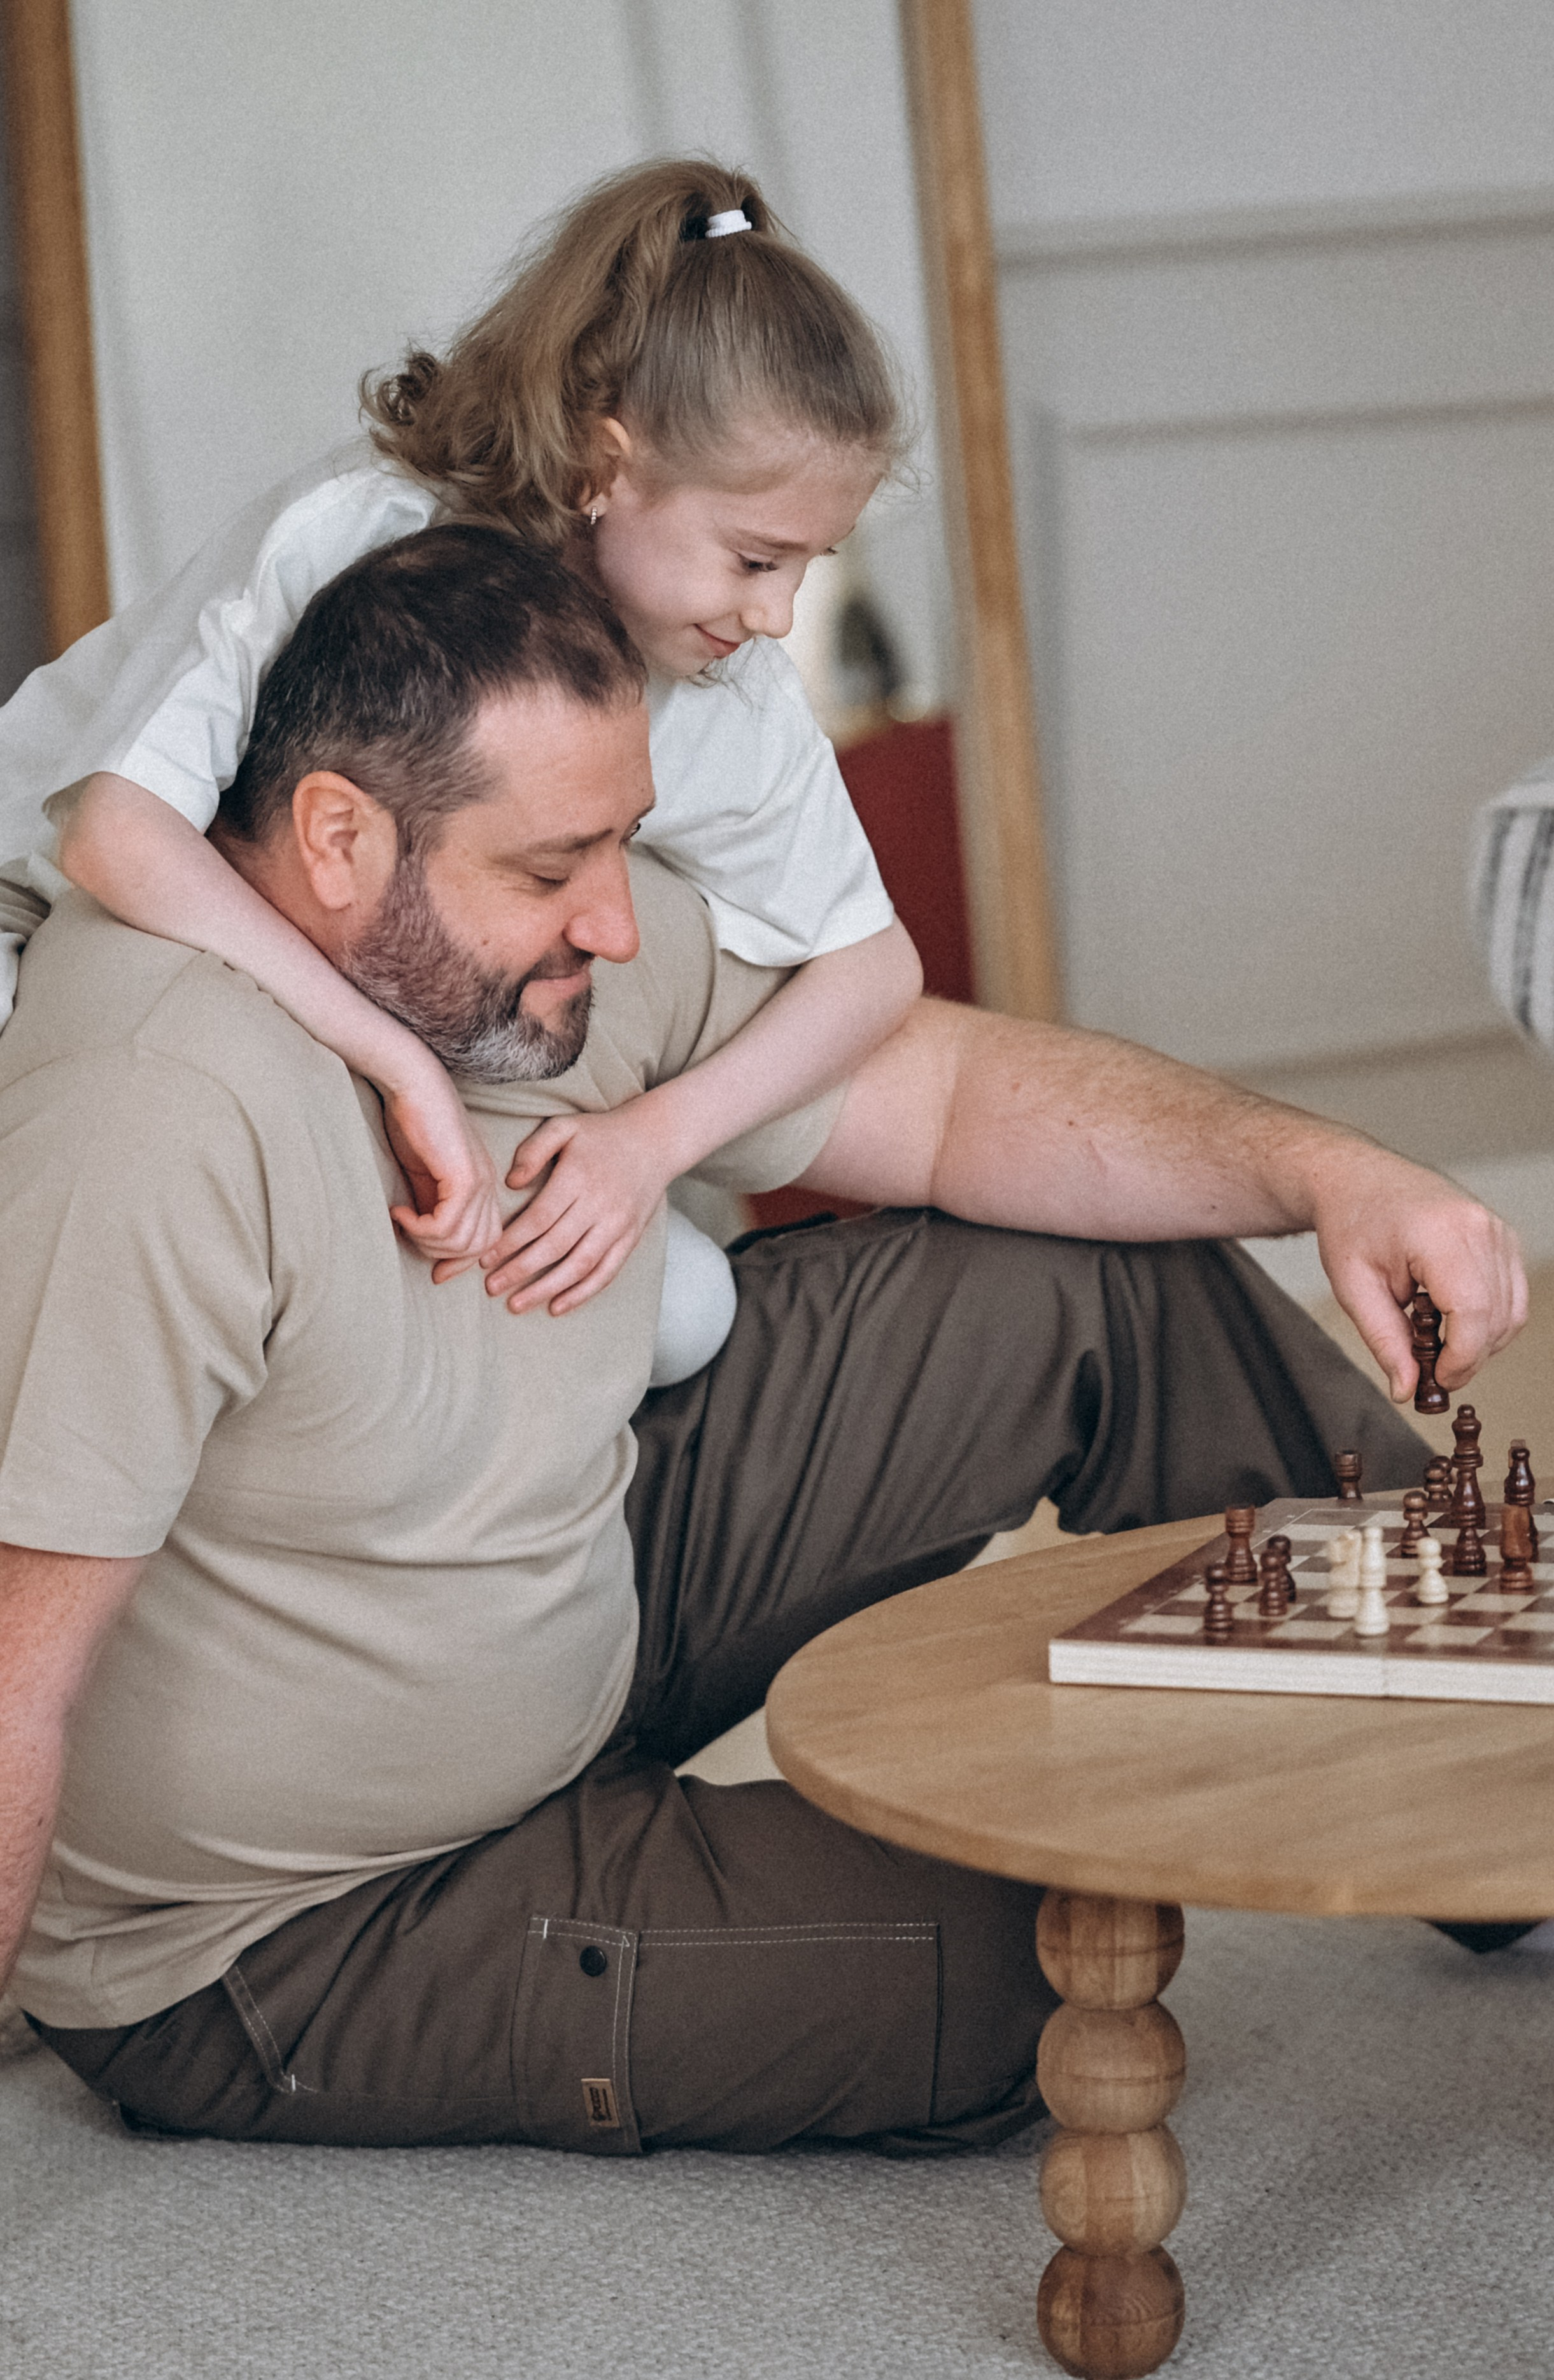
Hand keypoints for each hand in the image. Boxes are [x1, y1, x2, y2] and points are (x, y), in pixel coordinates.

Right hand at [381, 1063, 502, 1268]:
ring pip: (463, 1241)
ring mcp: (479, 1180)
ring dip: (426, 1241)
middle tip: (409, 1237)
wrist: (413, 1082)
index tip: (434, 1270)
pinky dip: (419, 1227)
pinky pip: (447, 1224)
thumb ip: (430, 1205)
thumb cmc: (414, 1121)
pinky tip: (399, 1210)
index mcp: (484, 1185)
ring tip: (402, 1220)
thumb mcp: (424, 1174)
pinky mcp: (463, 1176)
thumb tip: (425, 1239)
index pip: (488, 1240)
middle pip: (478, 1247)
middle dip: (440, 1254)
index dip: (460, 1261)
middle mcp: (488, 1185)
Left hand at [480, 1103, 677, 1313]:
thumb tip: (512, 1183)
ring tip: (516, 1304)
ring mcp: (617, 1225)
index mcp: (578, 1178)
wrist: (655, 1141)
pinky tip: (557, 1306)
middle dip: (520, 1270)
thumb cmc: (601, 1134)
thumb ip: (533, 1150)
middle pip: (554, 1246)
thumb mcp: (564, 1127)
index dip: (510, 1242)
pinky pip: (606, 1272)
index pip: (538, 1218)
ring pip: (579, 1265)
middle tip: (492, 1287)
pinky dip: (582, 1293)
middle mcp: (599, 1205)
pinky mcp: (631, 1238)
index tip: (485, 1258)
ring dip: (546, 1289)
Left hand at [1309, 1145, 1527, 1398]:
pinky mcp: (1502, 1236)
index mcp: (1440, 1234)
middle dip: (1469, 1356)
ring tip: (1437, 1341)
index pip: (1473, 1312)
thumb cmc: (1352, 1224)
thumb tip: (1407, 1388)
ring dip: (1482, 1341)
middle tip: (1431, 1369)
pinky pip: (1513, 1294)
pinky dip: (1491, 1320)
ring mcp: (1496, 1229)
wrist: (1358, 1181)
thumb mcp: (1354, 1289)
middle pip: (1497, 1317)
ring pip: (1511, 1310)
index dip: (1460, 1358)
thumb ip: (1384, 1341)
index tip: (1437, 1379)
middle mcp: (1478, 1228)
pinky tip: (1454, 1321)